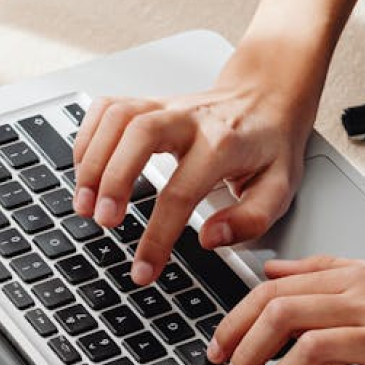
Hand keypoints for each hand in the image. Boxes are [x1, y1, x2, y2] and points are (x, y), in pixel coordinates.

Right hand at [70, 57, 313, 285]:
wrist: (269, 96)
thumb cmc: (270, 144)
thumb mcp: (280, 188)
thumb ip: (250, 219)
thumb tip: (209, 239)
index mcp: (224, 144)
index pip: (182, 192)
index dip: (158, 236)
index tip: (143, 269)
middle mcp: (190, 119)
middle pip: (139, 135)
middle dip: (113, 179)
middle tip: (102, 221)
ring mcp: (165, 106)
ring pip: (117, 117)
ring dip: (92, 159)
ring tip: (84, 202)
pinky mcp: (148, 102)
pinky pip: (107, 109)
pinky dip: (88, 138)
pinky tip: (85, 170)